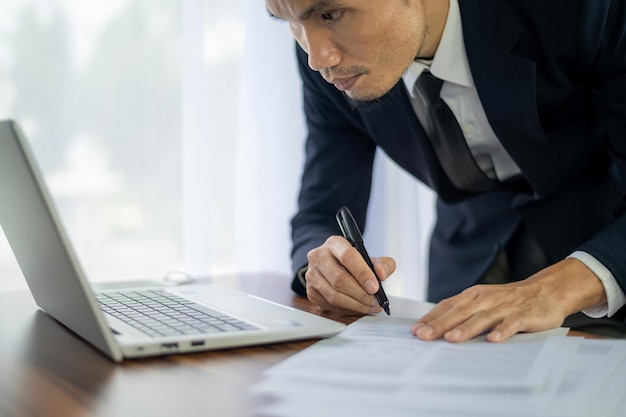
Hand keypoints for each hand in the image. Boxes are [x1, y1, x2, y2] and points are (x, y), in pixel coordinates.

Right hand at [305, 235, 395, 314]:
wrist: (333, 266)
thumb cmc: (352, 262)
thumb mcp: (370, 258)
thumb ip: (383, 264)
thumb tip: (382, 274)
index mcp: (334, 244)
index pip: (348, 257)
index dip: (363, 274)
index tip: (375, 288)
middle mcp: (319, 257)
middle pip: (339, 279)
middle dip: (361, 294)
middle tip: (375, 301)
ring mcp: (312, 275)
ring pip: (334, 296)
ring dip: (355, 305)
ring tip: (369, 306)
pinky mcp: (311, 292)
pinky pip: (330, 306)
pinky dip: (347, 310)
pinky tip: (358, 308)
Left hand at [412, 258, 606, 342]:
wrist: (546, 291)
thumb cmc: (509, 300)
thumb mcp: (483, 302)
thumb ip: (463, 313)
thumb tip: (435, 327)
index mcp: (473, 296)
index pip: (448, 306)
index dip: (431, 318)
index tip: (415, 330)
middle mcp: (486, 299)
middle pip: (460, 312)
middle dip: (440, 324)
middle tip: (424, 336)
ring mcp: (505, 306)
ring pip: (483, 317)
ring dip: (467, 328)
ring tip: (452, 339)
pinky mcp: (524, 314)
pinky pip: (512, 323)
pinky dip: (502, 331)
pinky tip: (493, 340)